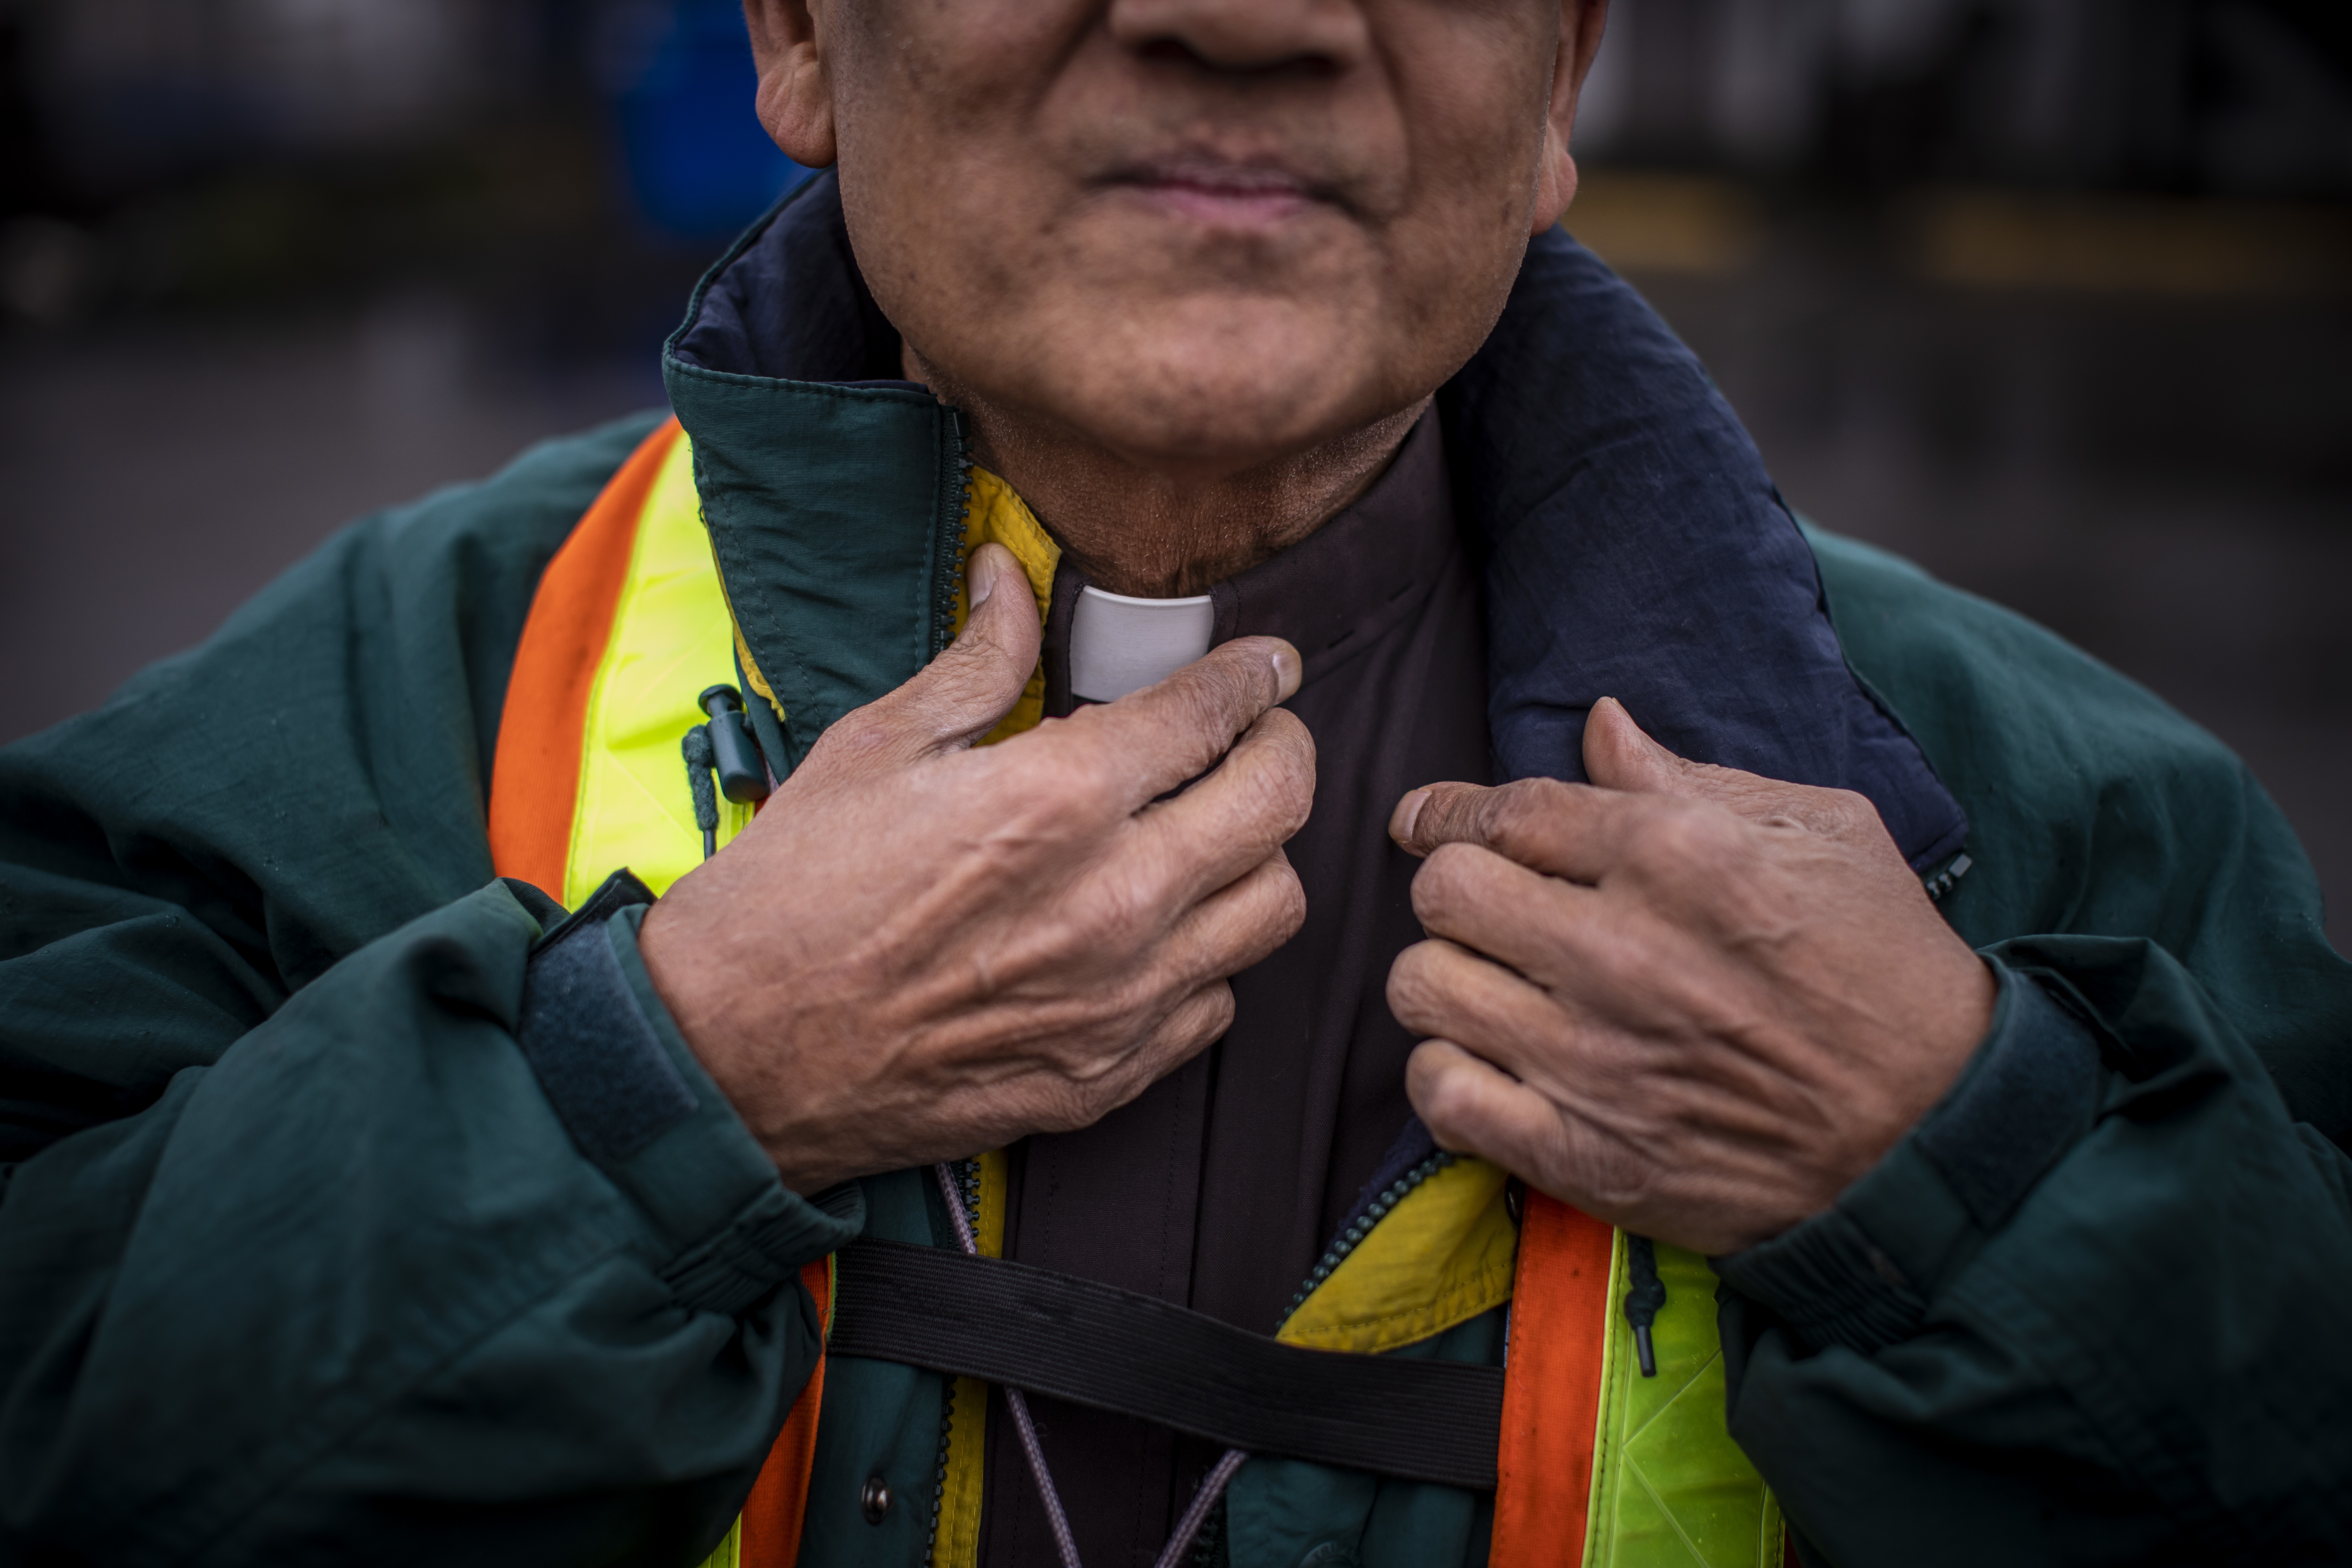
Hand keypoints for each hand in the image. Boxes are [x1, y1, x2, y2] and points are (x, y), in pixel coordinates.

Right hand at [641, 544, 1312, 1192]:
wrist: (735, 1053)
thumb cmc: (794, 894)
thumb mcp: (878, 748)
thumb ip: (978, 664)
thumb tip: (1010, 577)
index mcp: (1059, 800)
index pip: (1216, 711)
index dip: (1256, 673)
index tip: (1264, 665)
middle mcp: (1115, 902)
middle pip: (1281, 803)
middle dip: (1282, 748)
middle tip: (1254, 735)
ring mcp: (1122, 999)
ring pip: (1274, 907)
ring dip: (1257, 856)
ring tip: (1209, 833)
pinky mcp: (1108, 1074)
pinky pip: (1219, 1002)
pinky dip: (1207, 955)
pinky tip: (1157, 930)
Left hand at [1384, 698, 1993, 1254]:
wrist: (1936, 1131)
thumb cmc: (1886, 968)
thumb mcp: (1822, 835)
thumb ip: (1692, 778)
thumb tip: (1601, 728)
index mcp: (1679, 857)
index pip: (1508, 810)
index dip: (1450, 811)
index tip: (1427, 821)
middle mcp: (1623, 952)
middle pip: (1445, 891)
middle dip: (1454, 889)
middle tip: (1489, 910)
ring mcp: (1596, 1060)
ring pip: (1424, 987)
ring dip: (1445, 979)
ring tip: (1491, 986)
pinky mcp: (1587, 1153)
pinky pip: (1443, 1096)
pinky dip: (1447, 1077)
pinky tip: (1491, 1065)